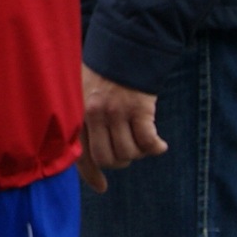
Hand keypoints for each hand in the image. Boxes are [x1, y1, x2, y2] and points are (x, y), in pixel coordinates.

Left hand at [77, 64, 164, 192]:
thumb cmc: (100, 75)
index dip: (92, 174)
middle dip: (120, 161)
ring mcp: (116, 113)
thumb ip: (81, 121)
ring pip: (129, 153)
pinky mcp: (139, 110)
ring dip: (139, 152)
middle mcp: (94, 115)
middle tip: (127, 150)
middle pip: (108, 159)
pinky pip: (148, 142)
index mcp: (76, 114)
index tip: (102, 187)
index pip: (80, 154)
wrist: (123, 49)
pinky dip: (156, 147)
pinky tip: (160, 145)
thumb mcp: (80, 95)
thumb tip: (90, 158)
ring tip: (140, 139)